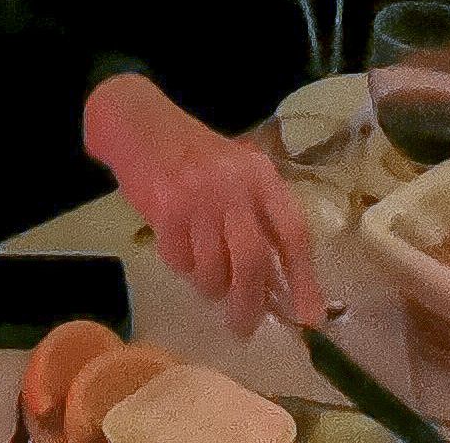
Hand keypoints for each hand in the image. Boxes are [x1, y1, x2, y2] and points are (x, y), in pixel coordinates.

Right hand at [87, 76, 322, 338]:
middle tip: (243, 326)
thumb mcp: (236, 176)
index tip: (309, 317)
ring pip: (214, 268)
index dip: (304, 278)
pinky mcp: (166, 209)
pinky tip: (179, 249)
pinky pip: (180, 261)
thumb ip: (259, 220)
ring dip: (211, 287)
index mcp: (261, 176)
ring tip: (205, 278)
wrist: (140, 124)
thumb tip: (279, 287)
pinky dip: (181, 266)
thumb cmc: (193, 156)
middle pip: (253, 260)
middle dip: (250, 302)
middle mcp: (235, 185)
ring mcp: (199, 197)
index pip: (293, 232)